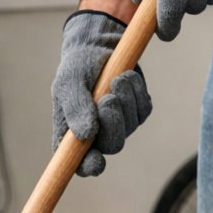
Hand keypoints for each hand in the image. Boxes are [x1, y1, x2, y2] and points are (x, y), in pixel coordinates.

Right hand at [51, 9, 151, 177]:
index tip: (97, 161)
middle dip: (113, 123)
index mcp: (73, 136)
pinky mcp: (136, 111)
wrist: (98, 46)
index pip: (81, 163)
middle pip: (113, 145)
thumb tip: (86, 134)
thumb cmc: (77, 67)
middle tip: (108, 99)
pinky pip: (143, 109)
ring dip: (125, 100)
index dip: (90, 166)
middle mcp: (98, 136)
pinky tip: (127, 77)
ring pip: (131, 125)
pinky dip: (137, 91)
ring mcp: (120, 125)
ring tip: (117, 77)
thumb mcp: (69, 82)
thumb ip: (75, 107)